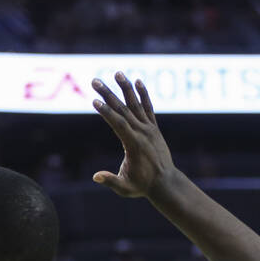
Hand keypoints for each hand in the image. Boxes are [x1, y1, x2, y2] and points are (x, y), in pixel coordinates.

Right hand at [92, 73, 176, 198]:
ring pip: (135, 104)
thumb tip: (96, 176)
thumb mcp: (125, 188)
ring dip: (125, 88)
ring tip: (117, 73)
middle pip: (123, 109)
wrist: (165, 183)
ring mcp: (149, 129)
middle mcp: (143, 132)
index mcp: (134, 144)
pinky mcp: (153, 128)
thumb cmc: (142, 186)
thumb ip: (111, 181)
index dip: (106, 112)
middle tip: (95, 81)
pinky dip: (143, 94)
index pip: (118, 123)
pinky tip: (137, 81)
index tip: (94, 100)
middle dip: (108, 94)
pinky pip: (148, 107)